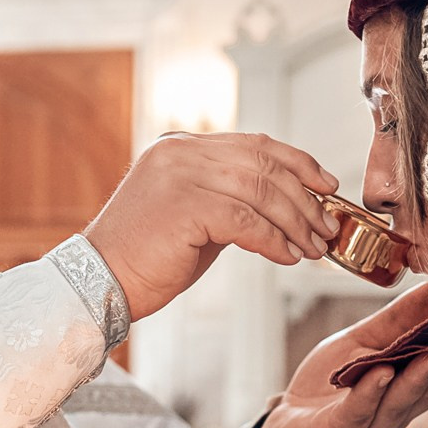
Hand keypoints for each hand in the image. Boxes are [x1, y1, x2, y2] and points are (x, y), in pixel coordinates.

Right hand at [85, 133, 341, 320]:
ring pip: (260, 192)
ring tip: (312, 247)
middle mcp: (180, 153)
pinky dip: (274, 240)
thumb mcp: (193, 215)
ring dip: (295, 222)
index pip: (254, 144)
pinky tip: (287, 257)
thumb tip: (285, 206)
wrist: (100, 282)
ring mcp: (180, 176)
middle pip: (263, 165)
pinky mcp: (185, 207)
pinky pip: (246, 222)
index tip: (326, 184)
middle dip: (304, 198)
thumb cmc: (147, 256)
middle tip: (327, 226)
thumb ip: (230, 199)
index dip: (297, 162)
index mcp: (181, 147)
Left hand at [254, 285, 427, 427]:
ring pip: (401, 401)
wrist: (287, 427)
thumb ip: (397, 320)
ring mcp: (371, 423)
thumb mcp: (363, 342)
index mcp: (409, 384)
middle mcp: (398, 407)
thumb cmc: (329, 384)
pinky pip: (358, 411)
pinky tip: (382, 374)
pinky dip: (371, 392)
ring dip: (421, 378)